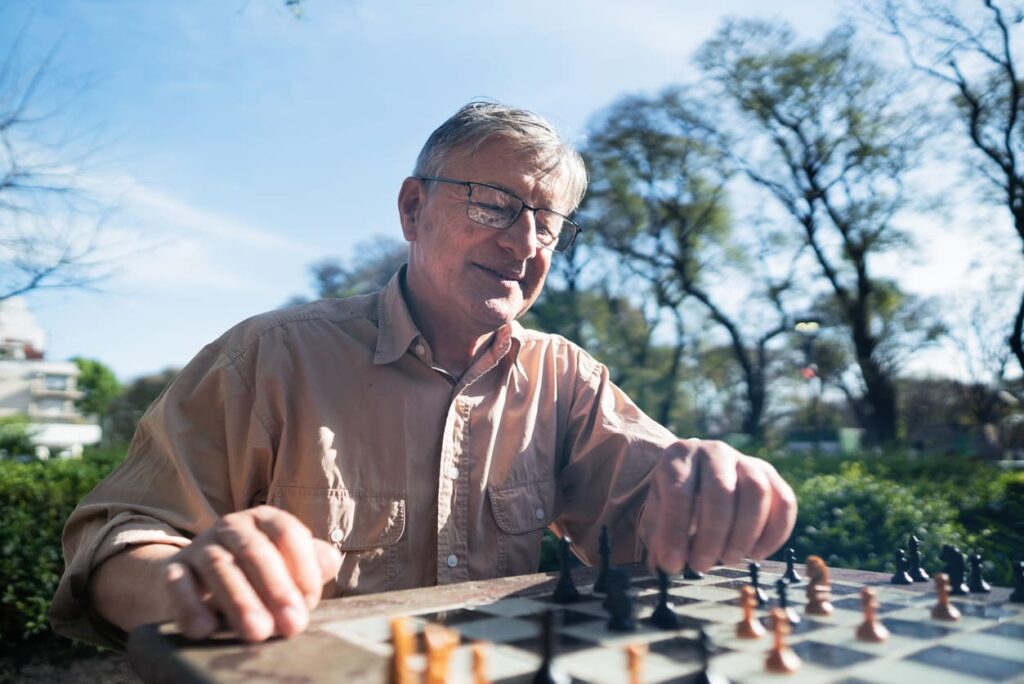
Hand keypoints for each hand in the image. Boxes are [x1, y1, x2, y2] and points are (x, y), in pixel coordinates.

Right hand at [164, 505, 342, 641]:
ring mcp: (201, 545)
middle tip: (291, 625)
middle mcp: (233, 526)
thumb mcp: (288, 565)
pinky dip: (189, 606)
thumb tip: (329, 562)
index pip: (288, 535)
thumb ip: (313, 563)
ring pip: (219, 567)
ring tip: (256, 632)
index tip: (310, 603)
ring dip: (239, 601)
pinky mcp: (173, 569)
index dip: (302, 568)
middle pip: (255, 551)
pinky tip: (204, 630)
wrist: (199, 579)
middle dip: (276, 589)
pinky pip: (178, 584)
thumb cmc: (258, 574)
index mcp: (266, 519)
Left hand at [640, 439, 796, 574]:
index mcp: (679, 457)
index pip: (679, 492)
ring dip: (743, 534)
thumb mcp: (657, 513)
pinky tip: (756, 554)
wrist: (698, 478)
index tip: (673, 564)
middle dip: (711, 536)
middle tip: (701, 566)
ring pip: (756, 493)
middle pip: (721, 491)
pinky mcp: (770, 475)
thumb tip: (669, 565)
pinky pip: (784, 501)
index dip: (676, 532)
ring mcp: (745, 460)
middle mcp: (714, 451)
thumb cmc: (675, 502)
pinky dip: (775, 533)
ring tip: (727, 559)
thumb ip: (660, 537)